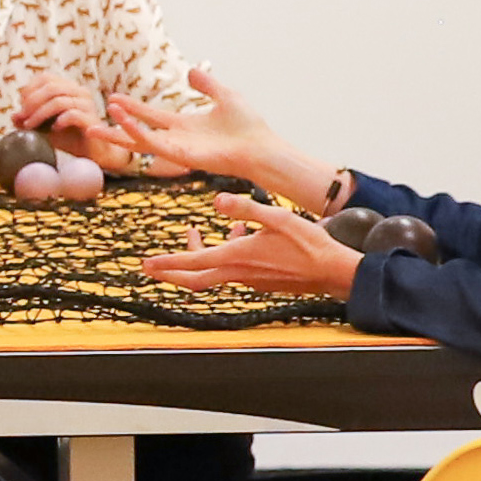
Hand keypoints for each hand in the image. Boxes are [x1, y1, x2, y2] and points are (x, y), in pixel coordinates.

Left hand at [10, 69, 105, 134]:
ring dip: (40, 114)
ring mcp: (88, 104)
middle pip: (51, 87)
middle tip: (22, 119)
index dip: (29, 90)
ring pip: (59, 101)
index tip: (21, 108)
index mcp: (68, 88)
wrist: (92, 154)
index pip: (45, 78)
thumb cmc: (69, 138)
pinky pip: (73, 115)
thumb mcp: (43, 128)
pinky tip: (53, 130)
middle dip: (32, 103)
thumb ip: (29, 120)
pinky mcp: (92, 119)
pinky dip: (58, 121)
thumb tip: (14, 116)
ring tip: (31, 127)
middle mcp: (80, 92)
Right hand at [104, 64, 270, 182]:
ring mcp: (176, 148)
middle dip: (116, 126)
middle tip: (91, 120)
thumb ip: (207, 84)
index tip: (113, 99)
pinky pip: (151, 143)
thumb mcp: (225, 95)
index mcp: (185, 126)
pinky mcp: (178, 154)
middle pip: (138, 132)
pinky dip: (134, 132)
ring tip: (95, 126)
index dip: (133, 108)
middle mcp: (176, 138)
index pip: (152, 116)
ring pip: (138, 140)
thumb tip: (191, 70)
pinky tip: (121, 121)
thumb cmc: (248, 126)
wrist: (260, 146)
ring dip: (118, 131)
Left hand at [139, 196, 361, 297]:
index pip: (192, 263)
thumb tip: (217, 200)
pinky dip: (225, 253)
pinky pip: (233, 268)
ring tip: (195, 231)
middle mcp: (240, 273)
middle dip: (170, 272)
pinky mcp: (261, 280)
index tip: (146, 265)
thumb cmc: (309, 244)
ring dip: (200, 254)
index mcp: (238, 257)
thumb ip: (246, 208)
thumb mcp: (278, 217)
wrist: (335, 271)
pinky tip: (238, 233)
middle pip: (194, 279)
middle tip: (150, 266)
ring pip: (214, 271)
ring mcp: (250, 279)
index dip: (166, 264)